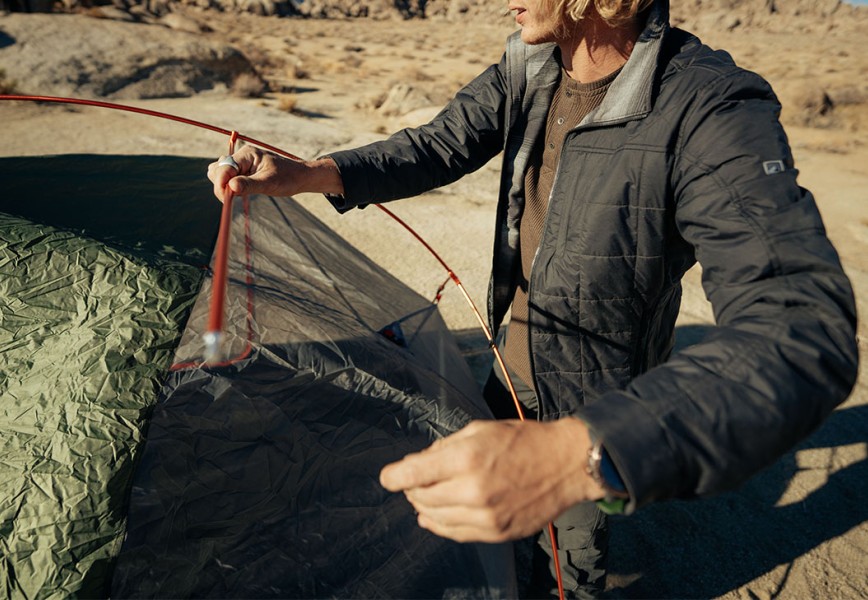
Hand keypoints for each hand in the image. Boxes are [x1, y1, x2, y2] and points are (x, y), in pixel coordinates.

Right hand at [206, 146, 343, 200]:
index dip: (221, 184)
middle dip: (220, 184)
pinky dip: (229, 186)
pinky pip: (227, 178)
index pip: (224, 168)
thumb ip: (250, 185)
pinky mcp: (242, 171)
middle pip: (217, 169)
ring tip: (241, 193)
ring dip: (224, 185)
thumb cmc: (288, 178)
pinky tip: (242, 191)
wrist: (300, 177)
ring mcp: (241, 163)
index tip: (226, 199)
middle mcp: (241, 156)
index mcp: (247, 154)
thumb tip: (230, 187)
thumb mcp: (270, 183)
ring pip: (219, 173)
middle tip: (234, 197)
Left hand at [379, 418, 606, 542]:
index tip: (386, 477)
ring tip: (423, 497)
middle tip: (413, 480)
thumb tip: (418, 462)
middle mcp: (472, 490)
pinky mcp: (496, 532)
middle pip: (421, 497)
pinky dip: (440, 525)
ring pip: (435, 518)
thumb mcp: (480, 430)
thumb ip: (445, 447)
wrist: (564, 464)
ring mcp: (485, 516)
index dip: (393, 476)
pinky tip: (433, 517)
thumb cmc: (523, 440)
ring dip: (424, 506)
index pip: (413, 474)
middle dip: (411, 488)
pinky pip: (456, 533)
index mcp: (466, 459)